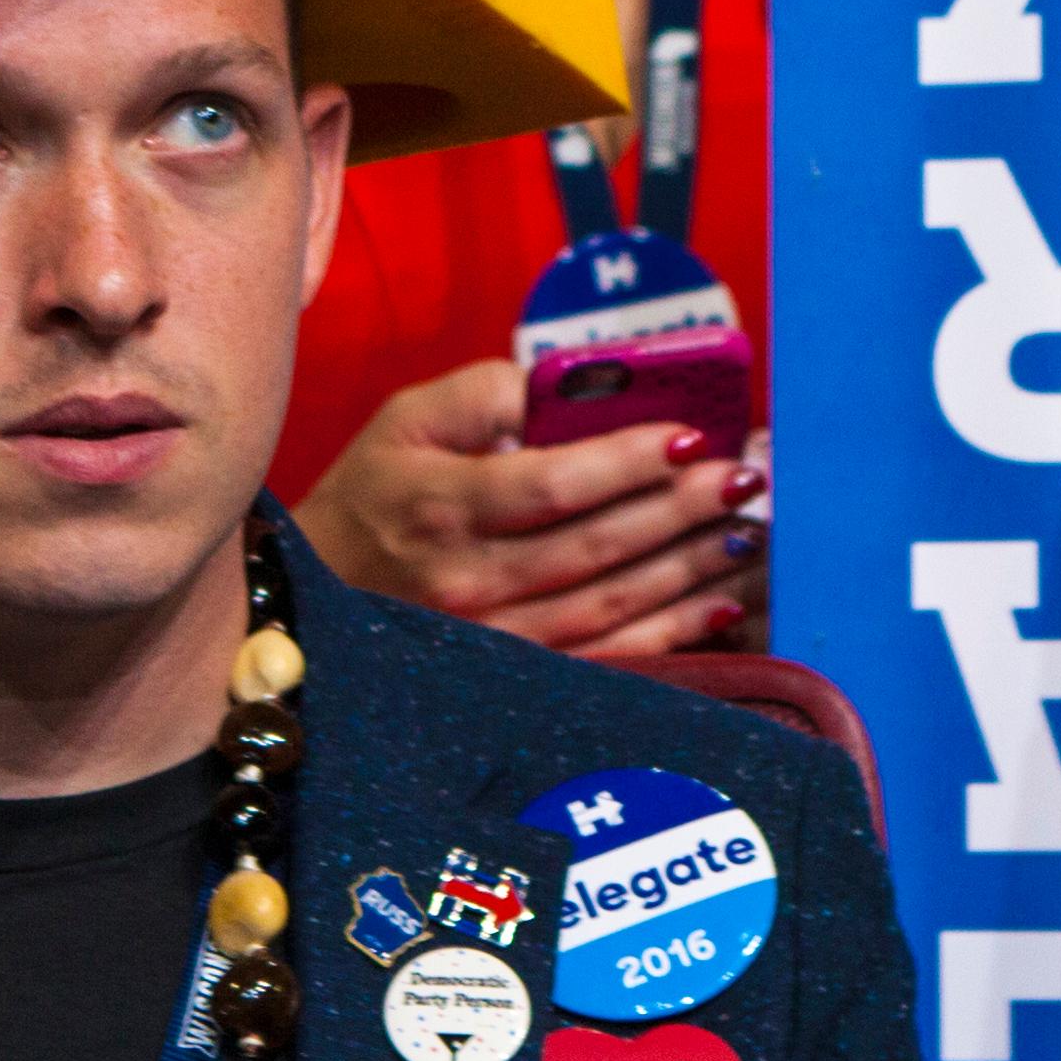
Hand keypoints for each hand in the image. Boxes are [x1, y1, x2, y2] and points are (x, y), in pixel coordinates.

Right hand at [293, 357, 768, 655]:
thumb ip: (482, 393)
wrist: (313, 600)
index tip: (689, 434)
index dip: (627, 462)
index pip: (551, 484)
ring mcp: (492, 640)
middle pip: (595, 546)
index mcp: (442, 506)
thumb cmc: (373, 496)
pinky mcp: (514, 676)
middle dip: (681, 508)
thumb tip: (562, 384)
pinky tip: (717, 603)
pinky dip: (669, 634)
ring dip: (688, 568)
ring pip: (611, 606)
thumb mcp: (405, 420)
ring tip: (746, 530)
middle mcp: (468, 581)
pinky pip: (607, 659)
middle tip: (745, 476)